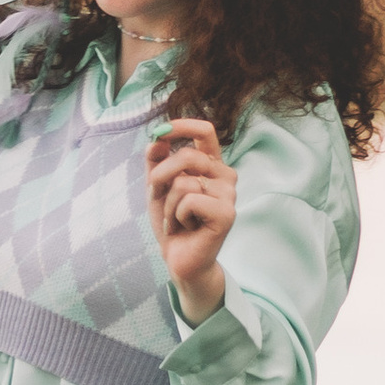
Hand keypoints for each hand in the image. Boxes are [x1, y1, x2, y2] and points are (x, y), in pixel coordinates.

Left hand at [146, 117, 234, 319]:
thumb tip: (156, 137)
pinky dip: (177, 217)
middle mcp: (225, 175)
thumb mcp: (157, 187)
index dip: (182, 126)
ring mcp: (229, 194)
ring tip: (178, 219)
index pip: (205, 132)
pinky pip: (189, 201)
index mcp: (211, 165)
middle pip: (185, 156)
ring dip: (169, 204)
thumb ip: (155, 160)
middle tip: (161, 199)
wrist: (179, 258)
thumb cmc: (172, 221)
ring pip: (184, 182)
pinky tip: (186, 228)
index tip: (161, 131)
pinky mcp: (227, 213)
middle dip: (161, 178)